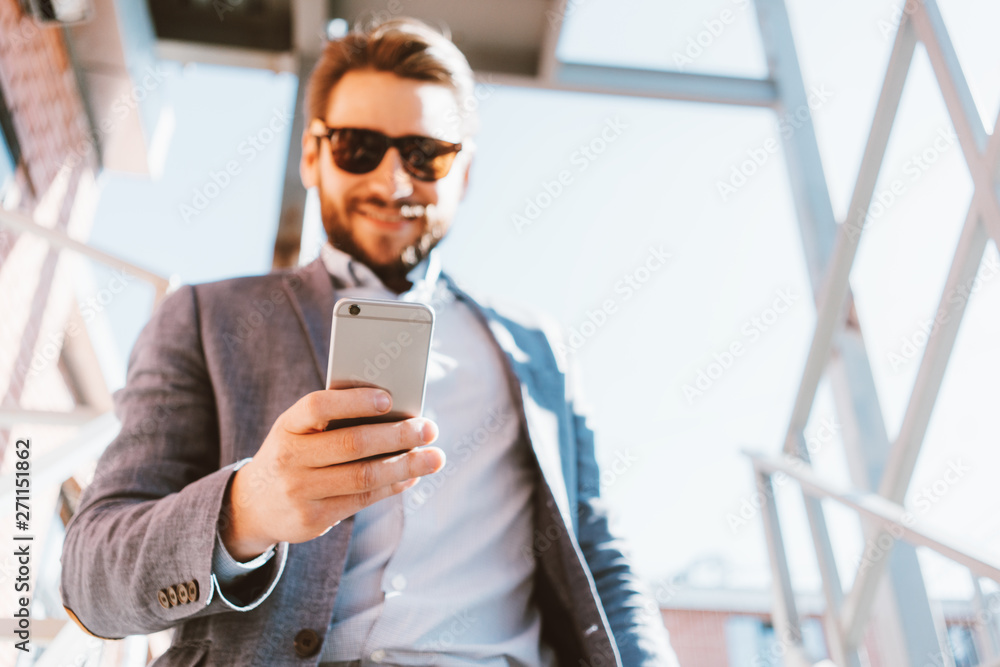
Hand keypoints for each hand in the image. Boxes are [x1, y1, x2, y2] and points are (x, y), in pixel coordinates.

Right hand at [219, 388, 443, 559]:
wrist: (252, 505)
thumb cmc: (292, 454)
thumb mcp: (299, 432)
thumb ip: (334, 421)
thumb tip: (396, 414)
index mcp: (287, 426)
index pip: (318, 406)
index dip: (354, 401)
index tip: (389, 398)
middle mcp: (289, 458)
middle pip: (351, 444)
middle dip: (397, 435)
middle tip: (429, 428)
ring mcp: (300, 492)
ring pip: (363, 476)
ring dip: (406, 465)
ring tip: (434, 457)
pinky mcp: (313, 519)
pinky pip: (362, 500)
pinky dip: (393, 486)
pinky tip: (412, 476)